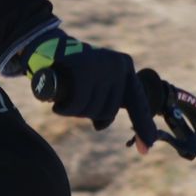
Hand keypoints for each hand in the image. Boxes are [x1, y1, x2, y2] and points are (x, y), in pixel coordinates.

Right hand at [25, 32, 155, 143]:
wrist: (48, 48)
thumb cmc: (75, 71)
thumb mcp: (99, 82)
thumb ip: (108, 100)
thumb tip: (102, 125)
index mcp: (125, 68)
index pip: (138, 103)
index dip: (142, 127)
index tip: (147, 147)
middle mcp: (117, 65)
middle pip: (109, 110)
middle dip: (90, 113)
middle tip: (77, 101)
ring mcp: (101, 66)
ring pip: (92, 110)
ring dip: (75, 111)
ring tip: (67, 97)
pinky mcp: (82, 70)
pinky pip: (77, 105)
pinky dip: (65, 110)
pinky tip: (59, 104)